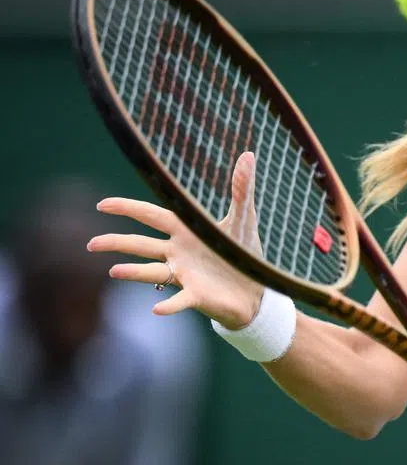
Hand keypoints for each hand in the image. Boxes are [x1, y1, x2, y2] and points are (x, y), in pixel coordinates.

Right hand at [88, 151, 266, 328]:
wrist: (257, 288)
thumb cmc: (243, 252)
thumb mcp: (243, 218)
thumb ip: (242, 189)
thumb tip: (248, 154)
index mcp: (186, 232)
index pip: (151, 216)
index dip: (128, 209)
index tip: (102, 205)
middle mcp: (178, 253)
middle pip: (141, 245)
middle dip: (116, 243)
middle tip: (91, 244)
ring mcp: (184, 275)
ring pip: (151, 271)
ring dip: (133, 272)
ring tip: (113, 271)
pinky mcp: (197, 296)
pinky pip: (179, 300)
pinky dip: (169, 305)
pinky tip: (156, 309)